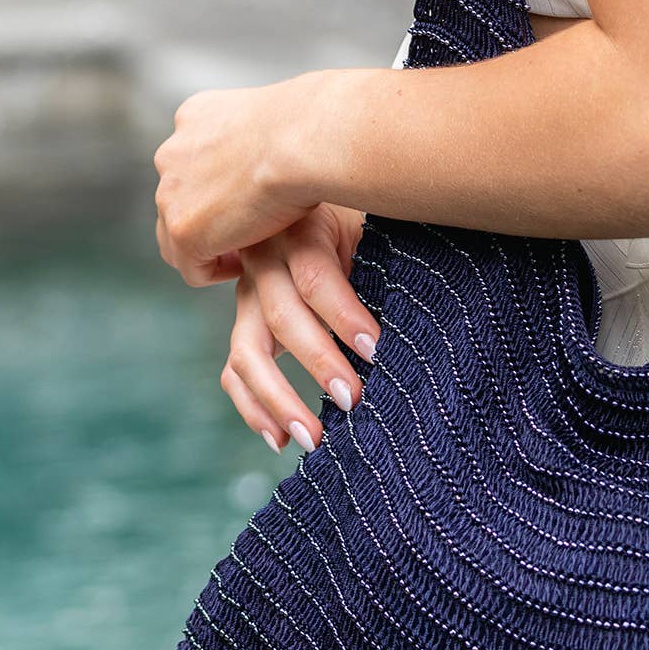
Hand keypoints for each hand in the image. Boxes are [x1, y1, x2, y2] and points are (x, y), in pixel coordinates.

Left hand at [154, 85, 315, 285]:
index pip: (192, 162)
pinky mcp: (182, 229)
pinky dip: (216, 271)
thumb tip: (276, 156)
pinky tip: (245, 265)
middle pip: (177, 199)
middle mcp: (173, 152)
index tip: (250, 201)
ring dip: (208, 247)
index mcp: (195, 117)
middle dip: (208, 217)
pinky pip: (191, 267)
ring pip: (176, 235)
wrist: (302, 142)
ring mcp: (171, 193)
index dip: (219, 188)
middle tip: (248, 231)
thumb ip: (257, 138)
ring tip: (245, 254)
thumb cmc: (308, 129)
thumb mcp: (273, 120)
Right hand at [221, 203, 378, 453]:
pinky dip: (253, 408)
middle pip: (282, 316)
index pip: (316, 277)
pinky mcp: (244, 327)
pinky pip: (235, 373)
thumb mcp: (369, 230)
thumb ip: (381, 260)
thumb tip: (412, 316)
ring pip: (247, 352)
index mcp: (299, 233)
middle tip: (354, 398)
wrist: (316, 210)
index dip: (344, 315)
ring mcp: (248, 298)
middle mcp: (263, 264)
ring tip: (312, 437)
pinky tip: (279, 439)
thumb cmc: (361, 227)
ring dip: (278, 398)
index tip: (376, 351)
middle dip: (319, 361)